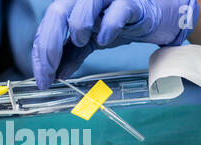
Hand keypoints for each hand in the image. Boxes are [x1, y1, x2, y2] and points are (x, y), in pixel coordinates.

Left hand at [32, 0, 198, 88]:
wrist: (159, 14)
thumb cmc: (122, 21)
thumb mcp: (92, 40)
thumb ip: (73, 55)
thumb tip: (57, 75)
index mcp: (72, 5)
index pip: (47, 27)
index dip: (40, 54)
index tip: (42, 79)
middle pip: (56, 14)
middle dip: (48, 48)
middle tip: (49, 75)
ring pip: (82, 7)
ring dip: (78, 30)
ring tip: (83, 42)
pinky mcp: (132, 1)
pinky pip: (117, 11)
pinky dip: (108, 28)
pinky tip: (104, 40)